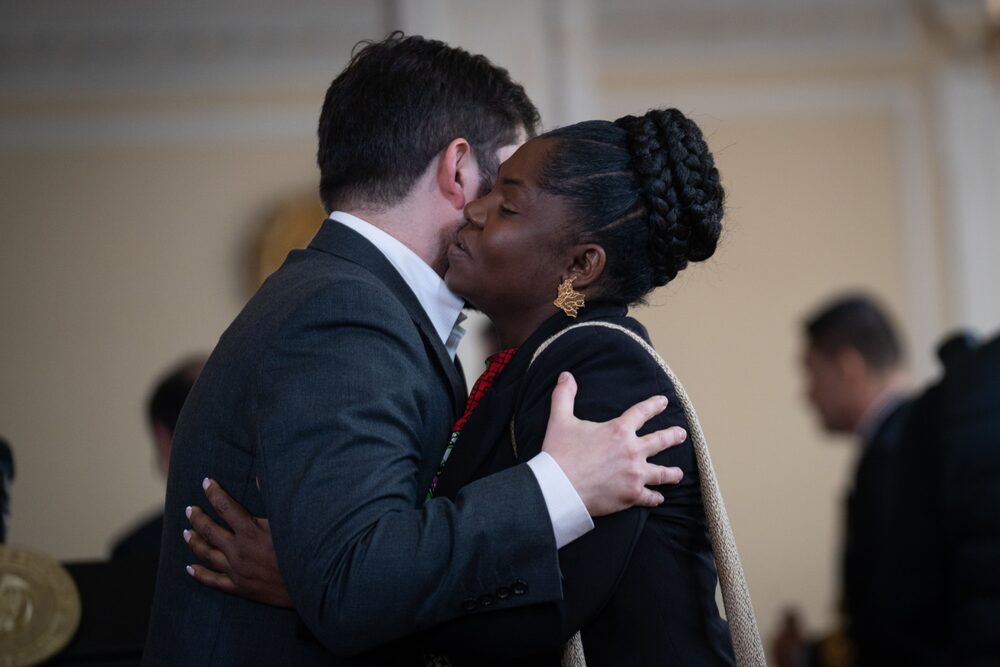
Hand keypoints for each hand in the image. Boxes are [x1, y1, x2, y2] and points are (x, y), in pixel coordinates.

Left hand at [183, 478, 292, 608]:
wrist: (310, 584)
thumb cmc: (303, 549)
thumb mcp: (288, 521)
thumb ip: (272, 498)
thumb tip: (260, 477)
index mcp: (251, 531)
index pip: (225, 506)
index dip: (214, 493)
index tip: (206, 482)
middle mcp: (239, 550)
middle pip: (209, 530)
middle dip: (197, 517)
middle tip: (189, 509)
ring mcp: (236, 570)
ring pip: (206, 554)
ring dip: (194, 541)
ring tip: (186, 533)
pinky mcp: (239, 588)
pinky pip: (212, 580)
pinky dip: (199, 574)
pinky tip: (189, 568)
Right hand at [541, 372, 685, 515]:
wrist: (559, 487)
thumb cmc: (560, 453)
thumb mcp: (560, 419)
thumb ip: (564, 396)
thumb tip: (566, 375)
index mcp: (619, 430)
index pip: (641, 413)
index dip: (653, 406)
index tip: (663, 402)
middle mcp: (632, 451)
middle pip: (659, 441)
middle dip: (672, 436)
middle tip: (681, 434)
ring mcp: (635, 475)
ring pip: (661, 473)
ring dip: (672, 472)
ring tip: (679, 473)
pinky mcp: (631, 495)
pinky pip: (650, 497)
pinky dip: (655, 497)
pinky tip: (659, 498)